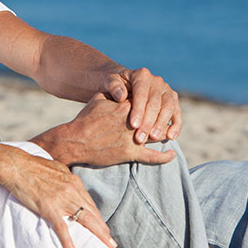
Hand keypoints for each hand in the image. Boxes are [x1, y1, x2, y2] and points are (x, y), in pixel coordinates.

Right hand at [0, 148, 115, 247]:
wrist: (16, 165)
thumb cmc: (32, 165)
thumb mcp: (56, 168)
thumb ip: (65, 178)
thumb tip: (69, 182)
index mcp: (73, 181)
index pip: (89, 202)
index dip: (97, 216)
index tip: (102, 227)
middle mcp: (72, 190)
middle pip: (92, 212)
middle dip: (103, 228)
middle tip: (112, 242)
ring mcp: (61, 199)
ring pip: (84, 219)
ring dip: (97, 234)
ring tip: (106, 246)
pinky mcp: (48, 207)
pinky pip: (61, 227)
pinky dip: (68, 240)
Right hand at [31, 93, 176, 166]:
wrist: (75, 140)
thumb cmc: (85, 119)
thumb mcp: (98, 99)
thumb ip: (113, 93)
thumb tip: (123, 90)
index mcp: (127, 105)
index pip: (148, 101)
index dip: (153, 105)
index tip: (158, 106)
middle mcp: (133, 120)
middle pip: (156, 117)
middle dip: (162, 119)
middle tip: (165, 121)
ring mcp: (134, 137)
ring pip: (158, 134)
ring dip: (165, 134)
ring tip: (171, 134)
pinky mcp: (131, 153)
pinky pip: (153, 156)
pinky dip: (165, 156)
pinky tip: (172, 154)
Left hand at [104, 68, 181, 144]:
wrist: (124, 83)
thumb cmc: (114, 85)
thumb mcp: (109, 82)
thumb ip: (113, 86)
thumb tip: (121, 96)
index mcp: (142, 76)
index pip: (141, 94)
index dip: (138, 110)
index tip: (133, 125)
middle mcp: (157, 81)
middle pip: (155, 103)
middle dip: (148, 122)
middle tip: (140, 138)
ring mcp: (166, 90)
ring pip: (168, 108)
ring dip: (161, 125)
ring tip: (153, 138)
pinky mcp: (173, 100)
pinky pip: (177, 113)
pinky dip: (176, 125)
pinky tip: (170, 137)